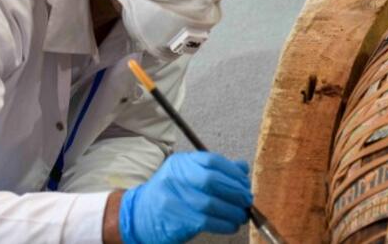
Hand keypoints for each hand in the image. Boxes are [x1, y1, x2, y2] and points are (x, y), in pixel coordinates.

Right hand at [118, 151, 252, 243]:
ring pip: (210, 203)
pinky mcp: (174, 218)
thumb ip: (216, 172)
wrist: (139, 217)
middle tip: (247, 200)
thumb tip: (242, 169)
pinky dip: (223, 224)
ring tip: (242, 215)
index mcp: (181, 162)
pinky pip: (205, 221)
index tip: (245, 183)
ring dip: (232, 211)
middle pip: (212, 181)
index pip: (213, 161)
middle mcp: (175, 176)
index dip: (233, 172)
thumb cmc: (171, 196)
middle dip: (235, 191)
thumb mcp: (189, 177)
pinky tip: (231, 226)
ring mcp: (172, 197)